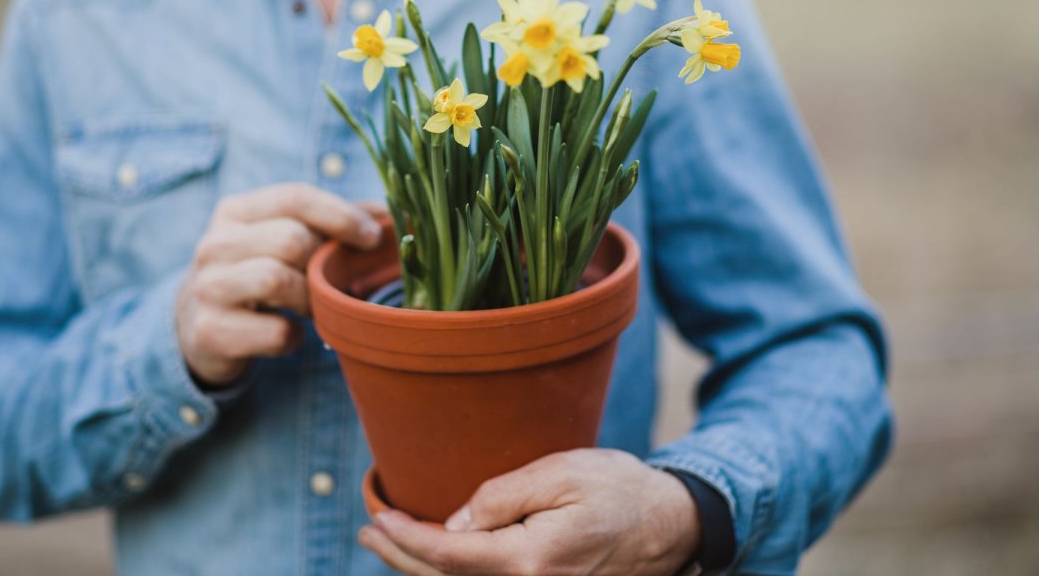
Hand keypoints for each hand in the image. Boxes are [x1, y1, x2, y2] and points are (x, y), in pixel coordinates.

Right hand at [176, 183, 381, 385]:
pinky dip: (292, 337)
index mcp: (236, 211)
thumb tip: (389, 215)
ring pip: (275, 280)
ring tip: (313, 308)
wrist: (197, 326)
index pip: (295, 197)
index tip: (373, 236)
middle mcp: (214, 244)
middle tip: (335, 283)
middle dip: (322, 264)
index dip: (341, 215)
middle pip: (289, 240)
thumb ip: (332, 222)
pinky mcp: (210, 331)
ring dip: (309, 299)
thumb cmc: (257, 273)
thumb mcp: (282, 239)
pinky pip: (273, 332)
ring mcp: (207, 288)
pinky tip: (289, 334)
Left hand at [359, 448, 701, 574]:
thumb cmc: (618, 489)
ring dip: (421, 572)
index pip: (448, 554)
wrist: (670, 525)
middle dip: (401, 558)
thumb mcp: (561, 472)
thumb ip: (502, 498)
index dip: (406, 537)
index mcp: (530, 561)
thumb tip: (453, 523)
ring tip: (388, 545)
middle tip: (368, 532)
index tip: (377, 515)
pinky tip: (435, 562)